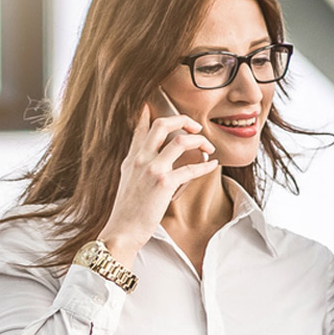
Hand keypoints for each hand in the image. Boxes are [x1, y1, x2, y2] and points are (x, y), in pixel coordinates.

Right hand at [96, 103, 219, 259]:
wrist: (121, 232)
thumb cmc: (126, 212)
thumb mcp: (127, 182)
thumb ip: (137, 166)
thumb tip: (147, 159)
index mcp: (132, 158)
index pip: (141, 126)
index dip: (149, 112)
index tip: (156, 103)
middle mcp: (141, 159)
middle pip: (163, 124)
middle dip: (183, 120)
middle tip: (195, 127)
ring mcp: (152, 169)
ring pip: (181, 141)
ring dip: (200, 140)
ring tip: (208, 147)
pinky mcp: (164, 184)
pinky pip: (191, 168)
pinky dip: (205, 165)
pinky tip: (212, 165)